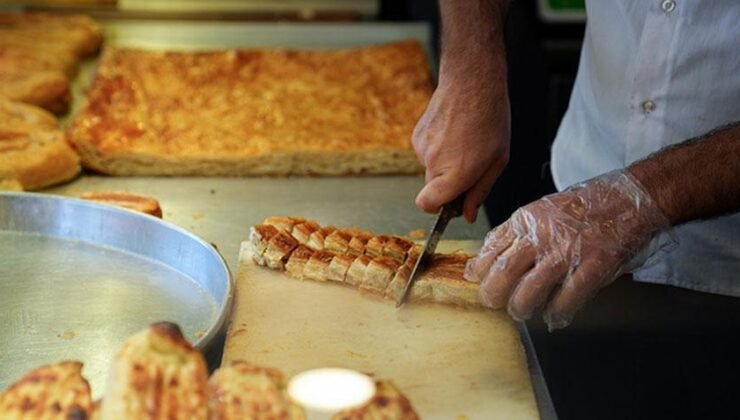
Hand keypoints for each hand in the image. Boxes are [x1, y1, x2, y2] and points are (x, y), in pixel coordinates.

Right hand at [412, 73, 509, 222]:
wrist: (471, 82)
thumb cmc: (490, 119)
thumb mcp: (497, 160)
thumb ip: (480, 191)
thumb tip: (467, 215)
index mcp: (456, 173)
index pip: (427, 205)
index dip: (437, 208)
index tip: (450, 202)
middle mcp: (434, 163)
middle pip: (432, 189)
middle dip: (448, 184)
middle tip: (470, 164)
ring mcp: (422, 148)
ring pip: (430, 169)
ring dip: (445, 163)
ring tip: (464, 141)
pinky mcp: (416, 136)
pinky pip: (426, 153)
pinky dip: (438, 148)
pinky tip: (453, 132)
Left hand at [464, 171, 671, 329]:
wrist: (629, 198)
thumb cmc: (585, 206)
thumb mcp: (541, 210)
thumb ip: (516, 232)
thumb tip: (486, 257)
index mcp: (527, 219)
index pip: (491, 247)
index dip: (479, 269)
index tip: (475, 280)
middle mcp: (542, 235)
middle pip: (503, 272)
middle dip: (493, 294)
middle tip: (493, 302)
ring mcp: (568, 251)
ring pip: (530, 290)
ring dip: (521, 307)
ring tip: (521, 311)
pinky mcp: (593, 266)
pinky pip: (567, 298)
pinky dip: (557, 313)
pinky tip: (554, 316)